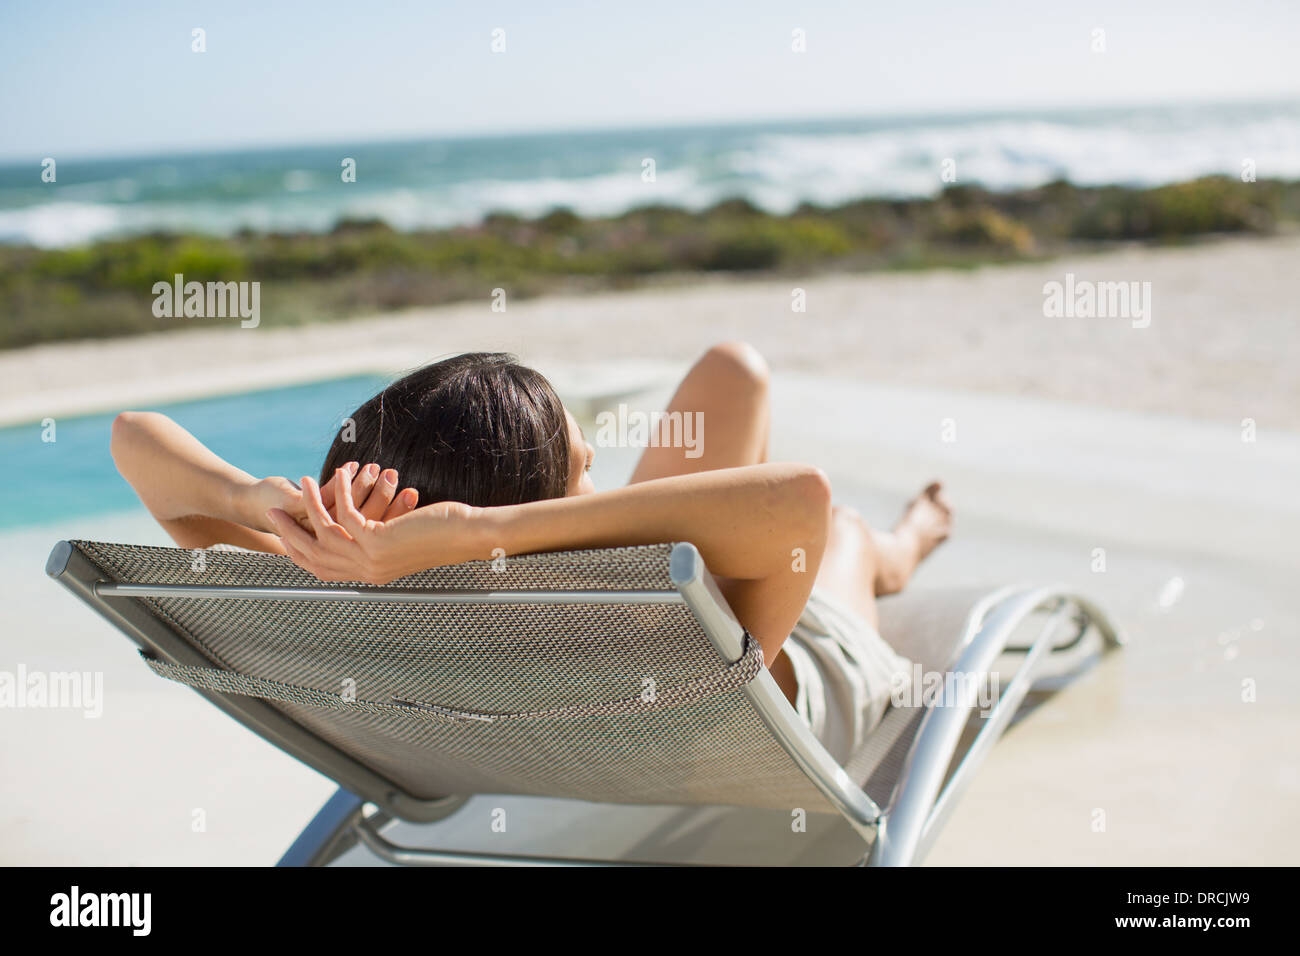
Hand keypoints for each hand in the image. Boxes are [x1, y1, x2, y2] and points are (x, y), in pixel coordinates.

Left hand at [236, 463, 418, 533]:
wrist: (257, 505)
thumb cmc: (298, 509)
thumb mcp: (334, 514)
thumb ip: (360, 516)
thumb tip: (395, 500)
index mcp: (341, 551)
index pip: (377, 539)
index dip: (396, 519)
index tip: (414, 499)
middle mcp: (325, 547)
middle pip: (364, 530)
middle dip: (387, 504)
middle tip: (403, 486)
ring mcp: (307, 529)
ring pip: (344, 514)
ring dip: (362, 489)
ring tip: (376, 469)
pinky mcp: (292, 511)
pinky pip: (322, 499)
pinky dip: (338, 482)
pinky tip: (350, 467)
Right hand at [266, 467, 477, 583]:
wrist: (469, 536)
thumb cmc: (443, 532)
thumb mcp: (403, 537)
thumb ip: (379, 537)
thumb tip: (363, 527)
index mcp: (370, 574)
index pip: (322, 568)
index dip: (299, 550)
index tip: (284, 532)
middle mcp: (367, 572)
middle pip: (312, 555)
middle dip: (290, 531)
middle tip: (272, 511)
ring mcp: (371, 559)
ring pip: (323, 533)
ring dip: (311, 504)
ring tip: (305, 481)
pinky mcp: (378, 542)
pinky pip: (345, 515)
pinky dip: (339, 492)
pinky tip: (340, 473)